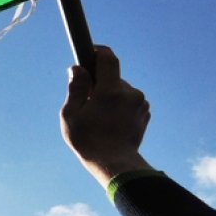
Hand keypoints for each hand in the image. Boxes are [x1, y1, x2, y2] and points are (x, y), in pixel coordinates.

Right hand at [60, 45, 152, 186]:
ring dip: (109, 96)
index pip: (108, 58)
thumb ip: (76, 88)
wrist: (115, 164)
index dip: (97, 51)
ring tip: (98, 117)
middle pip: (112, 77)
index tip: (89, 51)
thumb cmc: (88, 141)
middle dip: (99, 83)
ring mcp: (140, 103)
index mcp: (111, 91)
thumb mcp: (71, 114)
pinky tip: (110, 122)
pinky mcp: (145, 113)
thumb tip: (77, 68)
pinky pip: (129, 102)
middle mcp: (130, 93)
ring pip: (121, 90)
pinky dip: (119, 106)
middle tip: (86, 100)